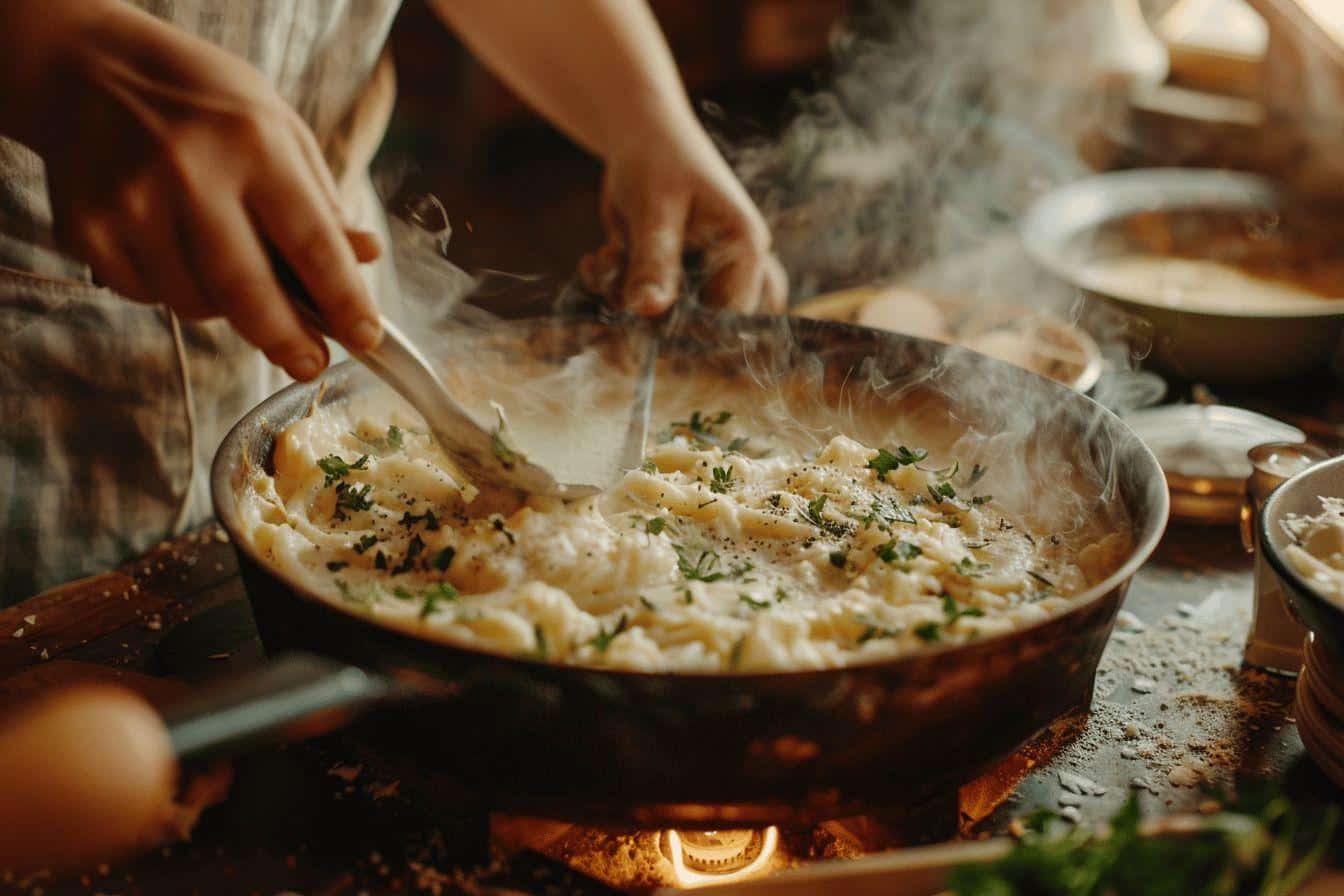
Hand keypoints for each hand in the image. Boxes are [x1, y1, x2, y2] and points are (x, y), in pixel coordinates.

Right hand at [26, 0, 381, 380]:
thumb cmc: (202, 103)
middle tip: (310, 364)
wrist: (87, 69)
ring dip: (225, 307)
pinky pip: (148, 295)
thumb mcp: (278, 128)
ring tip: (224, 262)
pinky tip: (169, 244)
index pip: (313, 243)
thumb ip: (320, 200)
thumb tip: (365, 259)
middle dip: (288, 341)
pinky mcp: (85, 229)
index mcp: (252, 143)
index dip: (345, 301)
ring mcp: (130, 204)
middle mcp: (189, 173)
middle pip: (249, 293)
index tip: (367, 339)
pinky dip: (171, 288)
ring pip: (197, 304)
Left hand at [579, 128, 786, 314]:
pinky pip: (645, 302)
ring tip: (607, 258)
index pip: (734, 315)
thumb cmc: (659, 158)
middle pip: (705, 325)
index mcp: (745, 249)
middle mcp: (732, 268)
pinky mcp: (673, 277)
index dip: (692, 331)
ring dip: (630, 299)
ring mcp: (701, 275)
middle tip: (619, 293)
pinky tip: (601, 256)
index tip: (645, 322)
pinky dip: (617, 288)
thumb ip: (655, 260)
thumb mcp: (656, 208)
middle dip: (656, 318)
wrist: (639, 135)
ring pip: (668, 317)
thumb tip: (647, 310)